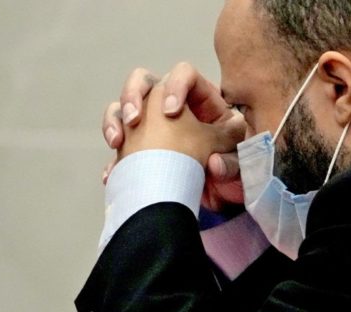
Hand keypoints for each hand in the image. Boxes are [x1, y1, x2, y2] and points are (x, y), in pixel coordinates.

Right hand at [119, 84, 234, 164]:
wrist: (216, 198)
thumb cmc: (228, 169)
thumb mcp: (237, 161)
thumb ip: (231, 161)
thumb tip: (215, 165)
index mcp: (201, 98)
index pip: (184, 73)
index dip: (175, 86)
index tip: (171, 112)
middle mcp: (171, 105)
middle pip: (144, 81)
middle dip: (132, 94)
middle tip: (134, 119)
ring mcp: (150, 125)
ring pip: (122, 108)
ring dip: (114, 121)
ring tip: (117, 142)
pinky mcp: (137, 147)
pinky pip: (117, 144)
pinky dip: (114, 157)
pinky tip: (114, 172)